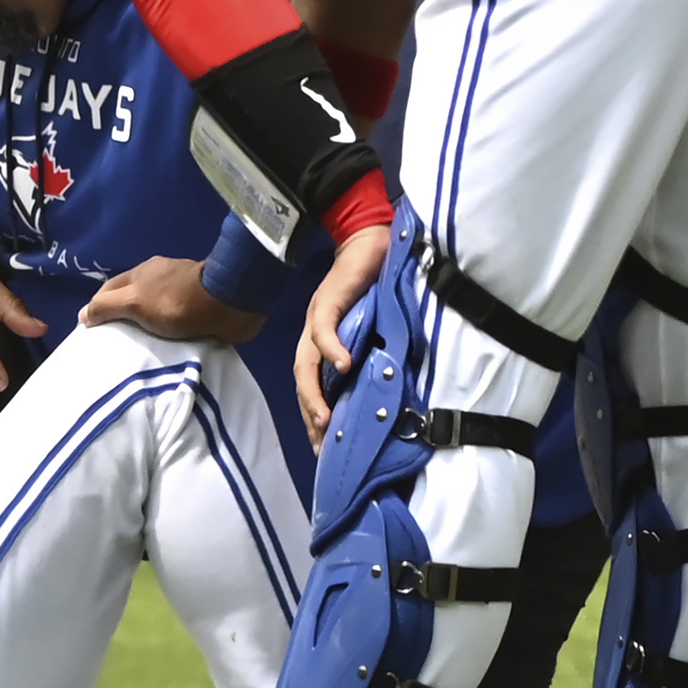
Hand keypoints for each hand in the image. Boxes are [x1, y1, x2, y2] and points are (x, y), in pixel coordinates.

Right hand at [80, 256, 266, 344]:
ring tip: (144, 349)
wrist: (227, 303)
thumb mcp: (133, 303)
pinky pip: (180, 318)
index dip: (98, 308)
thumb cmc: (175, 302)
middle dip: (124, 317)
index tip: (93, 331)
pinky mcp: (203, 304)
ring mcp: (183, 289)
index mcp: (141, 272)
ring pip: (157, 308)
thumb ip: (107, 307)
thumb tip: (82, 314)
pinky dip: (172, 329)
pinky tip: (171, 344)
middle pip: (133, 297)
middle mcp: (160, 276)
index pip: (109, 289)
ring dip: (150, 325)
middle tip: (117, 344)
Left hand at [298, 222, 391, 443]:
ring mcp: (317, 318)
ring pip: (307, 363)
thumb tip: (385, 387)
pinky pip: (324, 329)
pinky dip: (333, 349)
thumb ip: (371, 353)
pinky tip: (345, 366)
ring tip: (326, 419)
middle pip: (302, 381)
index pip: (312, 386)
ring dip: (314, 392)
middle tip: (322, 445)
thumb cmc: (373, 286)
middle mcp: (313, 334)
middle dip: (310, 414)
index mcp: (321, 342)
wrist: (369, 242)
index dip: (315, 415)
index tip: (324, 446)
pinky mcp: (328, 300)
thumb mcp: (373, 327)